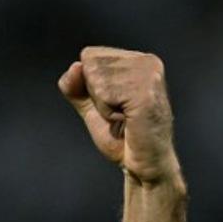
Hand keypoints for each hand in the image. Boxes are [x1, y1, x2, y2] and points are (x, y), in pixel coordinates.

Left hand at [58, 47, 180, 184]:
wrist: (143, 166)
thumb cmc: (121, 139)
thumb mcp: (92, 107)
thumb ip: (76, 87)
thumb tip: (74, 67)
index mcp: (137, 60)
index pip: (89, 55)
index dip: (89, 86)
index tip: (113, 105)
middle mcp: (146, 61)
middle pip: (90, 64)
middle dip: (96, 96)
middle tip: (119, 115)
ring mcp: (148, 74)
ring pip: (96, 78)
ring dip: (103, 106)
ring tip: (124, 118)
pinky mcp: (146, 91)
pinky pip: (105, 94)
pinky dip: (108, 113)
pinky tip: (127, 120)